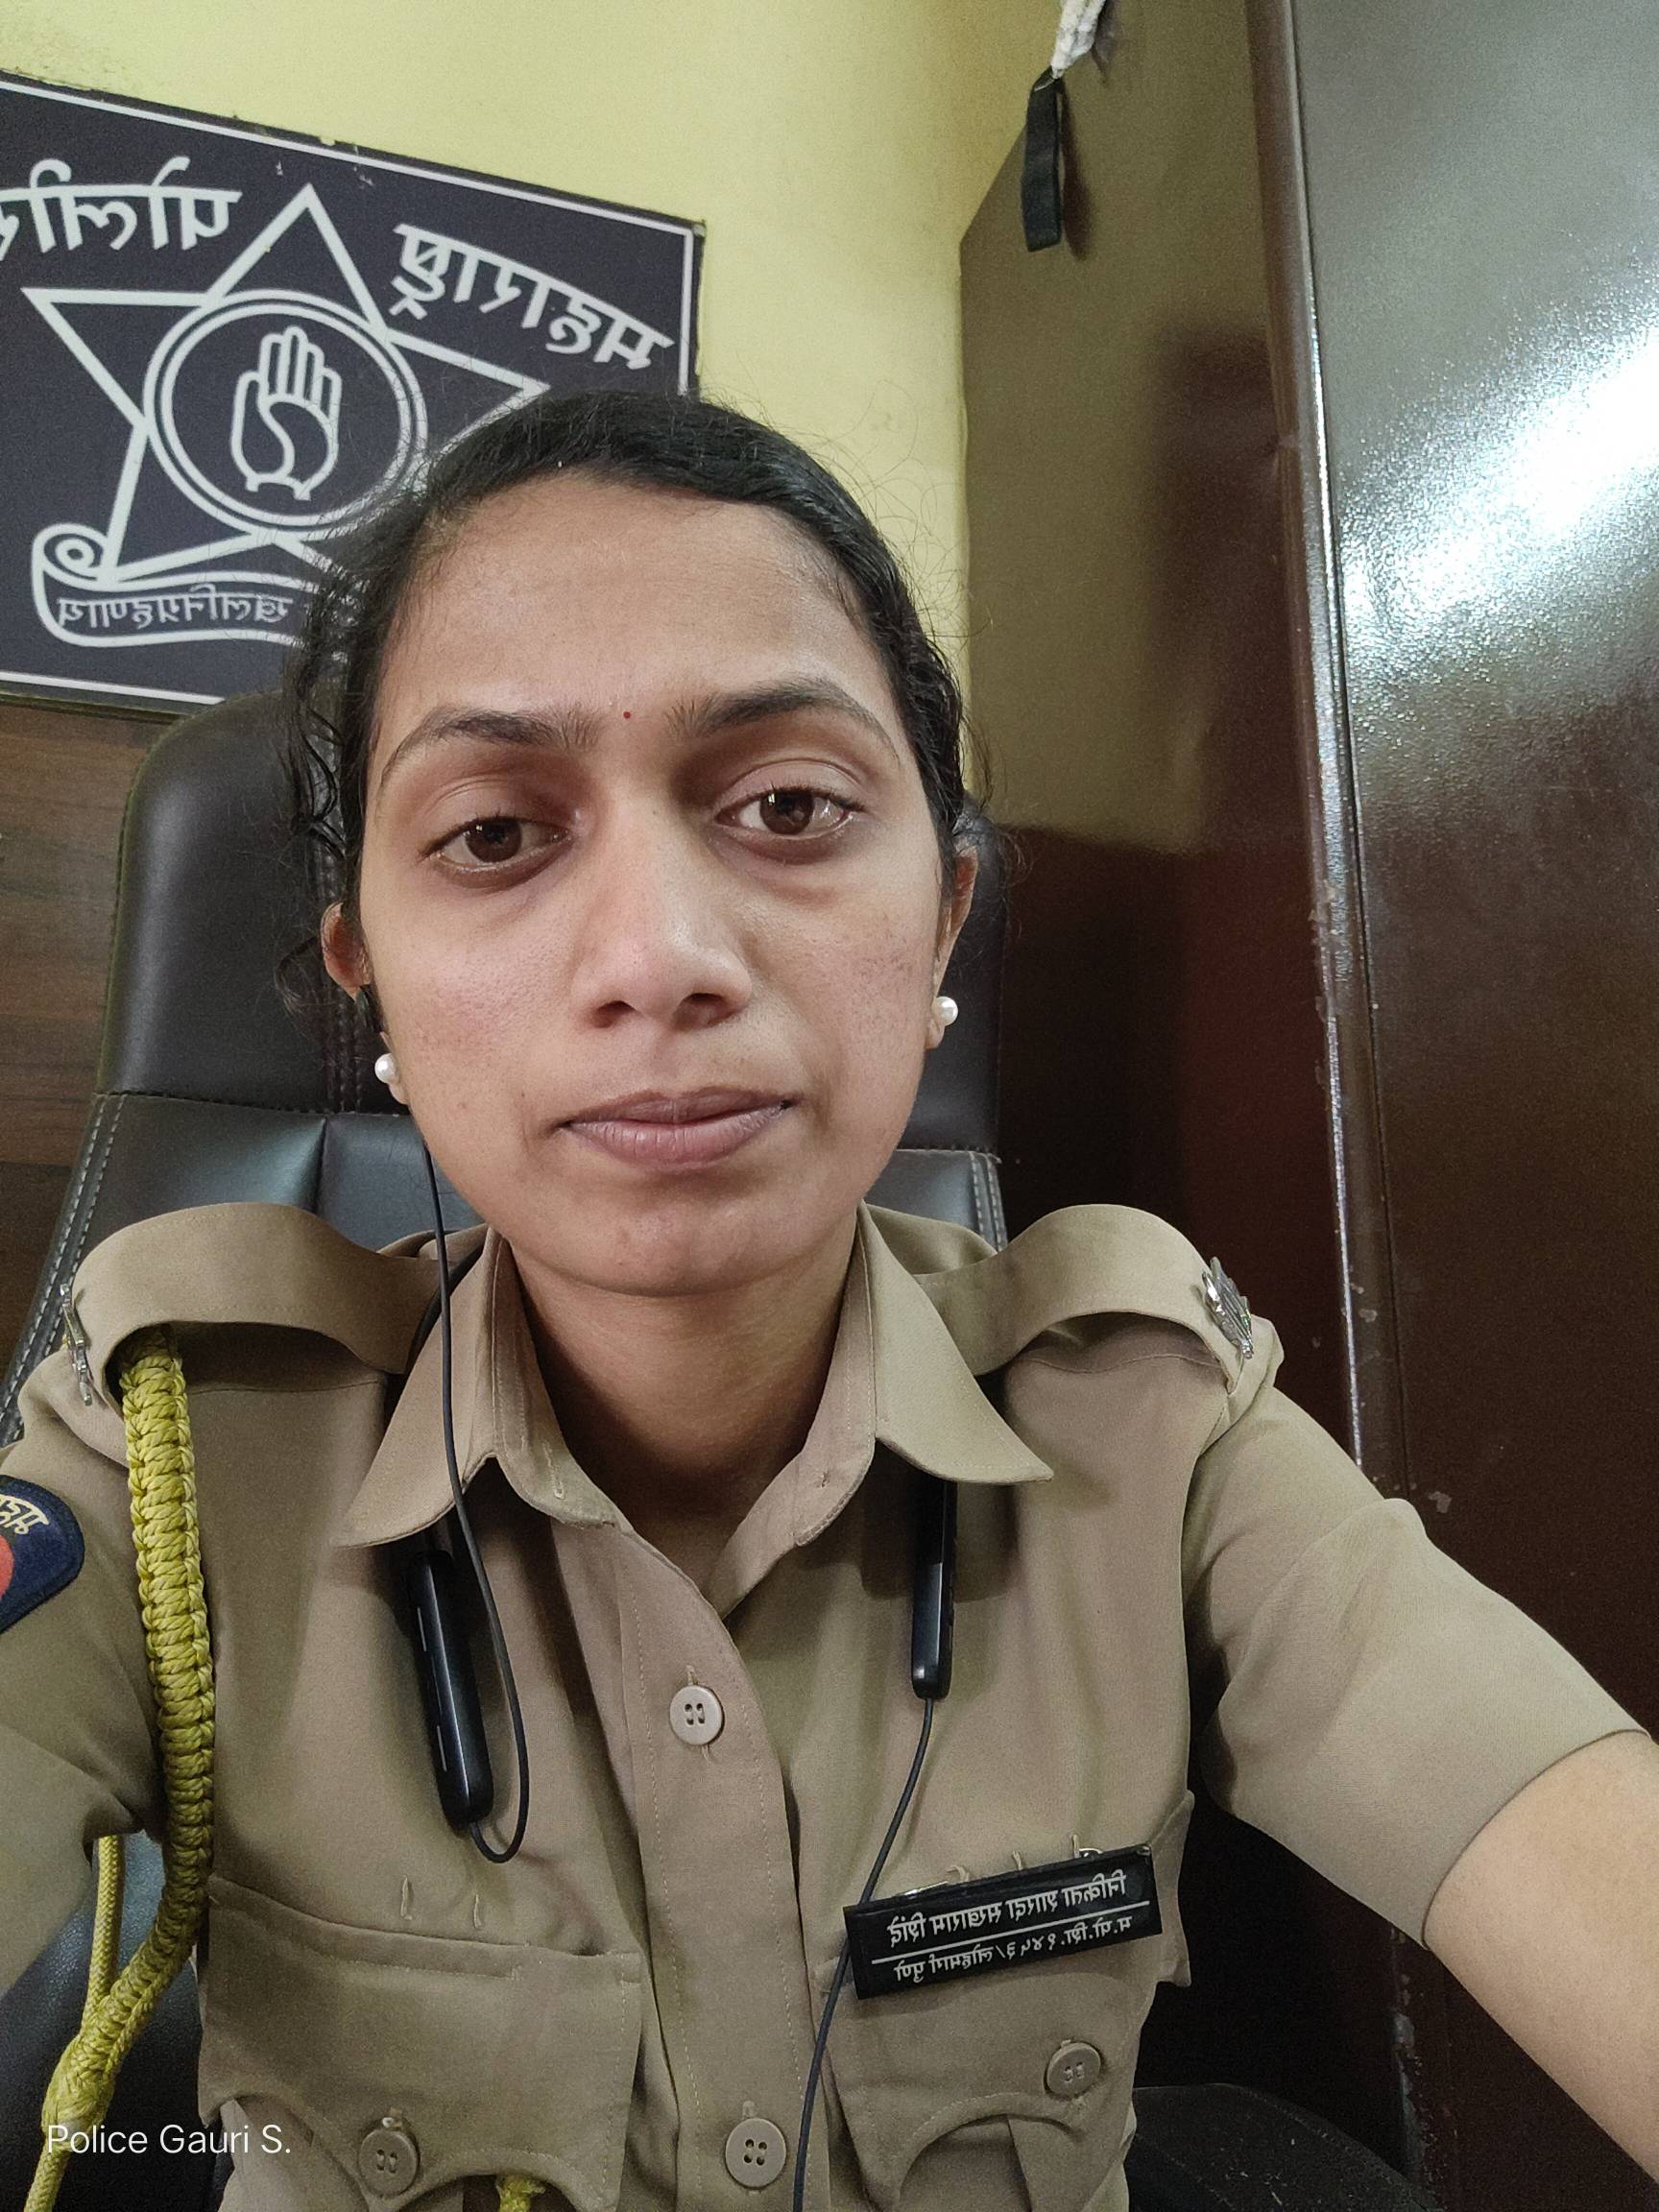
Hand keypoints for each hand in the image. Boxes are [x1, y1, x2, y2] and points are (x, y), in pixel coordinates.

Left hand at [230, 325, 342, 501]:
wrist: (283, 489)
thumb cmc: (261, 464)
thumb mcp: (248, 430)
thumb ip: (250, 403)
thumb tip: (253, 377)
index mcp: (267, 408)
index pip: (272, 375)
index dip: (273, 357)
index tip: (275, 338)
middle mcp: (287, 411)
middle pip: (291, 375)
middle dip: (292, 354)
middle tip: (294, 332)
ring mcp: (305, 419)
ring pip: (308, 386)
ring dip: (309, 367)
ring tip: (310, 348)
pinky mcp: (322, 431)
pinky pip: (326, 405)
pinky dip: (327, 391)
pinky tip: (327, 375)